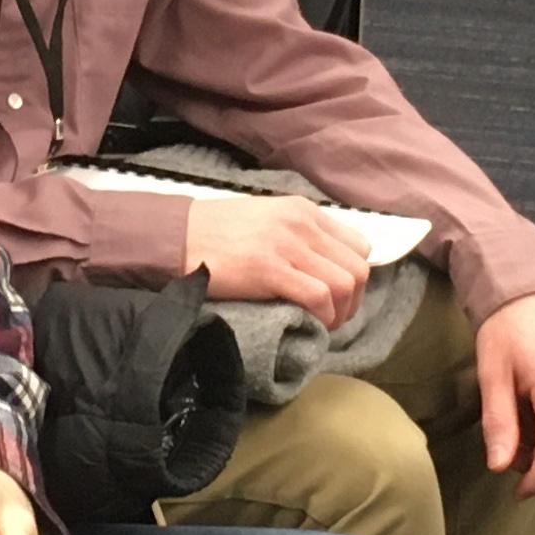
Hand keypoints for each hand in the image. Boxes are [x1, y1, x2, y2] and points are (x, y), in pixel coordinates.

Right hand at [182, 195, 372, 327]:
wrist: (175, 237)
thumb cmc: (214, 233)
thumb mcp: (265, 219)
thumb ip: (296, 234)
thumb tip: (323, 264)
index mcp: (302, 210)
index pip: (358, 245)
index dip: (354, 277)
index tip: (338, 296)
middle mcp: (300, 223)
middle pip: (357, 268)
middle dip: (353, 301)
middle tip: (333, 318)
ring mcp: (286, 245)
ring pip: (345, 283)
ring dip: (341, 312)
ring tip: (323, 324)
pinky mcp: (269, 269)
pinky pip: (319, 296)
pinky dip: (323, 316)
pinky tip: (311, 324)